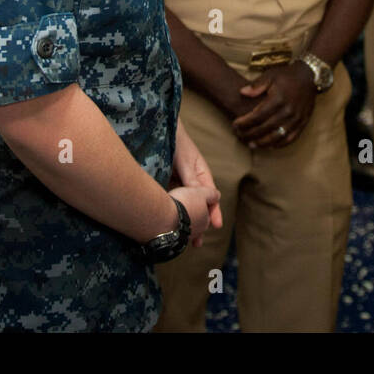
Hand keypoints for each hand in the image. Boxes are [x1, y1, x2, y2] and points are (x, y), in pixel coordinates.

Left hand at [171, 123, 222, 244]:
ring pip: (183, 206)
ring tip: (181, 239)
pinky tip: (164, 224)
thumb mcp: (185, 160)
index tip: (216, 226)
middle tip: (197, 243)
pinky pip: (169, 201)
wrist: (158, 130)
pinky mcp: (165, 184)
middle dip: (199, 224)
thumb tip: (200, 196)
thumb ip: (192, 178)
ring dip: (183, 221)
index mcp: (201, 174)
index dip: (213, 212)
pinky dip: (170, 212)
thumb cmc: (176, 141)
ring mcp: (178, 184)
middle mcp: (191, 181)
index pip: (211, 196)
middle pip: (197, 206)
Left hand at [232, 62, 317, 148]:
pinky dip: (280, 144)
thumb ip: (256, 85)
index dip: (245, 122)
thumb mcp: (270, 75)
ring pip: (277, 136)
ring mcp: (297, 118)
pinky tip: (270, 145)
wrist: (309, 76)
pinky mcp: (303, 122)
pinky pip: (291, 138)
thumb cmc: (286, 76)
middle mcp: (288, 110)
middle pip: (266, 128)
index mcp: (278, 98)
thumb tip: (242, 92)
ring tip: (251, 144)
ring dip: (263, 143)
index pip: (258, 115)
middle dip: (250, 134)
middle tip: (240, 135)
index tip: (235, 124)